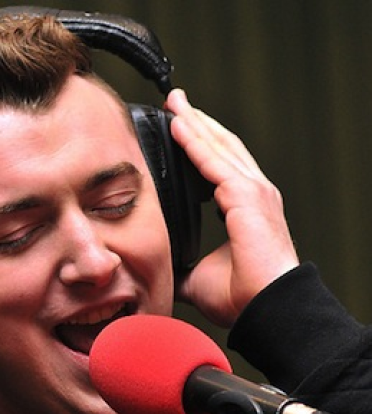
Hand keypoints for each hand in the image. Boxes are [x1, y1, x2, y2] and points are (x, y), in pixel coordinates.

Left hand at [165, 89, 298, 326]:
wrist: (265, 306)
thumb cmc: (241, 295)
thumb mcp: (196, 276)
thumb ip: (176, 264)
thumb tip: (155, 267)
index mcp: (244, 206)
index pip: (220, 163)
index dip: (200, 142)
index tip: (179, 125)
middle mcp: (252, 192)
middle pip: (221, 145)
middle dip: (197, 121)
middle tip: (176, 101)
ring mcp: (252, 190)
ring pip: (217, 145)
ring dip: (194, 122)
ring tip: (174, 103)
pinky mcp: (246, 195)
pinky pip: (213, 161)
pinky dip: (194, 141)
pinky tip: (178, 125)